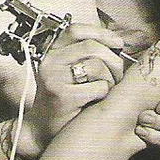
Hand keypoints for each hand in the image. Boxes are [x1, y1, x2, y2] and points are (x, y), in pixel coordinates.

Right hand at [19, 23, 126, 157]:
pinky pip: (99, 88)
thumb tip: (117, 41)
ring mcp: (55, 78)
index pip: (77, 30)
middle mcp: (50, 61)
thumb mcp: (68, 69)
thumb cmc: (63, 98)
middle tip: (118, 73)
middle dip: (112, 59)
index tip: (117, 42)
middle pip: (92, 47)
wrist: (41, 129)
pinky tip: (96, 101)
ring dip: (110, 79)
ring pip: (97, 67)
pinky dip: (104, 94)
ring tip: (106, 89)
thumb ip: (86, 53)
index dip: (101, 33)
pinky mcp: (63, 97)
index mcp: (52, 51)